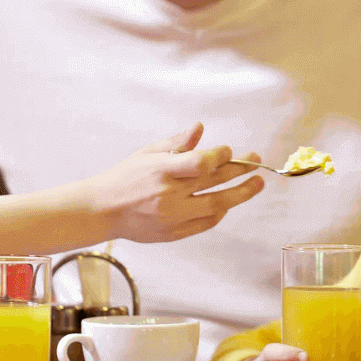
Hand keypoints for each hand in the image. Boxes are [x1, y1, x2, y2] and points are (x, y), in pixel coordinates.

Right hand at [89, 123, 264, 242]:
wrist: (103, 210)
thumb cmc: (125, 178)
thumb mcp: (148, 153)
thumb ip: (177, 143)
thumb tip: (200, 128)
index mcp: (162, 170)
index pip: (201, 163)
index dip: (220, 156)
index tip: (228, 150)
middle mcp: (169, 194)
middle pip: (214, 183)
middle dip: (240, 170)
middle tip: (255, 162)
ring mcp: (173, 216)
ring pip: (217, 205)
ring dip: (241, 194)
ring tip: (257, 184)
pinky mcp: (173, 233)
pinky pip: (205, 223)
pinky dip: (220, 212)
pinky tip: (229, 203)